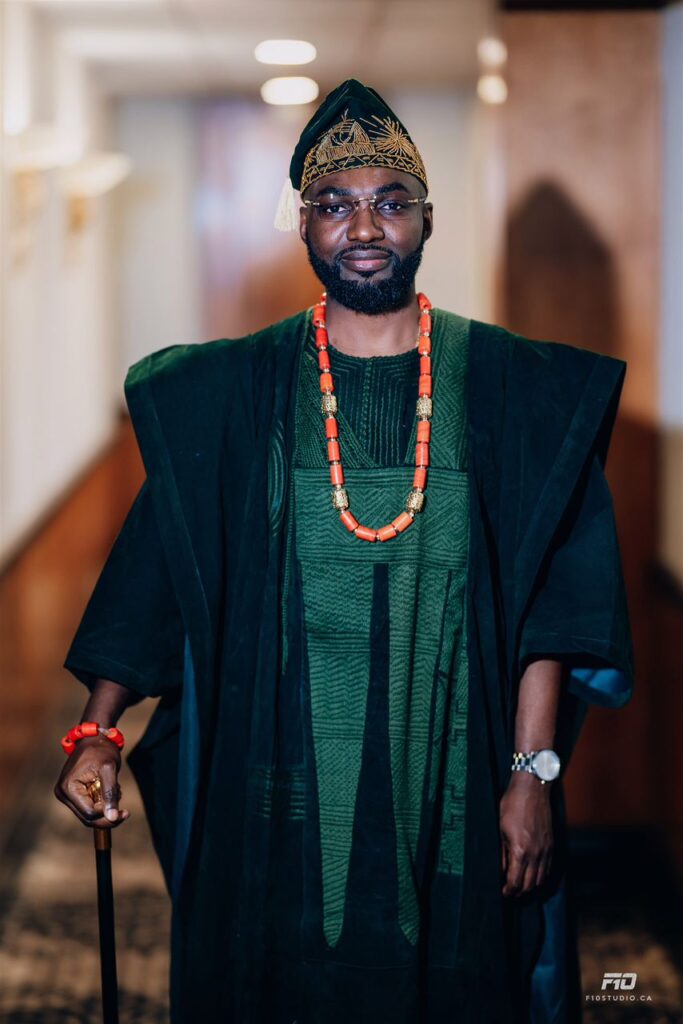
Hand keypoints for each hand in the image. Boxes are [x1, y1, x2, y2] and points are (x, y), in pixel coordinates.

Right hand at [54, 735, 129, 827]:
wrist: (95, 737)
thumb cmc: (101, 750)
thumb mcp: (109, 769)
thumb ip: (110, 793)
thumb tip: (113, 817)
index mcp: (68, 788)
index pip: (89, 813)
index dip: (107, 815)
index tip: (124, 811)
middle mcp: (63, 793)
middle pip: (87, 817)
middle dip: (107, 816)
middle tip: (125, 811)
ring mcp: (66, 794)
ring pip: (88, 814)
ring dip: (105, 809)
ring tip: (117, 792)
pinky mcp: (73, 793)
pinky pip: (88, 806)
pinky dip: (102, 803)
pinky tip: (111, 791)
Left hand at [499, 772, 552, 896]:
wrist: (531, 789)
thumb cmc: (512, 806)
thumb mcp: (500, 829)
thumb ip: (501, 853)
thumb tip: (500, 870)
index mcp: (520, 851)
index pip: (516, 882)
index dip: (509, 891)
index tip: (504, 893)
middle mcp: (536, 854)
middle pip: (530, 885)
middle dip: (519, 893)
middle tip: (510, 893)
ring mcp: (546, 850)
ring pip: (541, 879)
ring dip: (531, 886)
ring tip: (521, 886)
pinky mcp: (551, 844)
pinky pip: (548, 868)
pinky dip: (540, 876)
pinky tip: (533, 874)